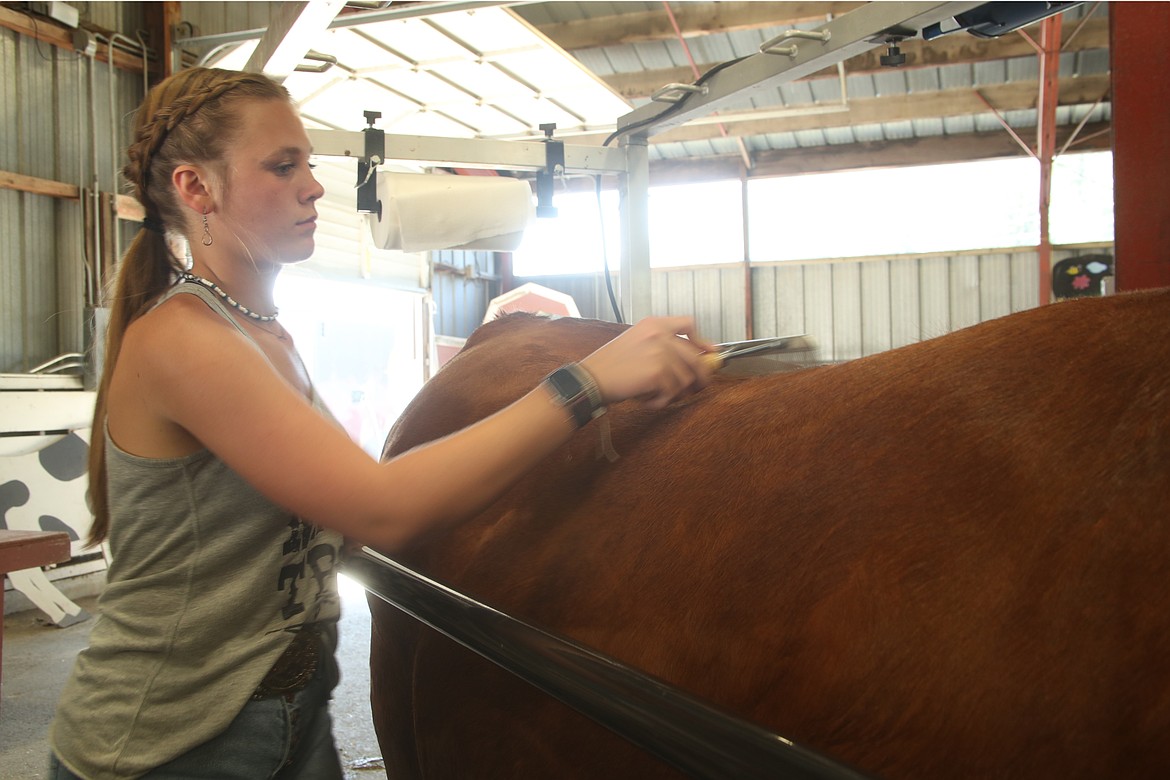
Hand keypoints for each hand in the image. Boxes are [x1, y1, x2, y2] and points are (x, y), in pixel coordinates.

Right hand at [579, 317, 716, 408]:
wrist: (591, 378)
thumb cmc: (610, 365)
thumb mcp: (636, 343)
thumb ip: (662, 346)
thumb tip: (693, 360)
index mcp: (654, 324)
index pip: (688, 323)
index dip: (702, 340)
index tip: (709, 353)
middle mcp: (659, 334)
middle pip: (696, 358)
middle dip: (701, 377)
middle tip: (696, 389)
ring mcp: (660, 353)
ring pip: (685, 380)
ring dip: (674, 393)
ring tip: (656, 396)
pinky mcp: (658, 372)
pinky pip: (672, 392)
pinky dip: (661, 401)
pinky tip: (647, 400)